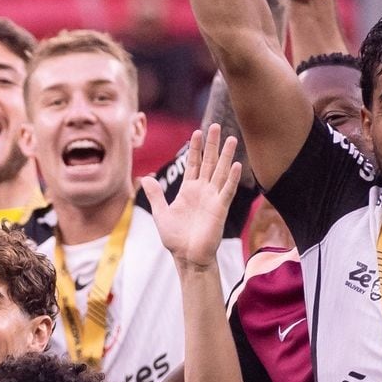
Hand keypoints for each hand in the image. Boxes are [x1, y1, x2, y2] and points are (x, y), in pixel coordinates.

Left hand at [140, 125, 240, 269]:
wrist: (186, 256)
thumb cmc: (175, 237)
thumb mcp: (161, 212)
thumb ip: (155, 194)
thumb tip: (144, 178)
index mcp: (189, 190)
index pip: (194, 164)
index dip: (196, 148)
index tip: (197, 132)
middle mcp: (203, 191)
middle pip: (210, 163)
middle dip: (212, 145)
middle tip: (215, 126)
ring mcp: (213, 198)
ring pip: (221, 172)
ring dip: (226, 156)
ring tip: (232, 138)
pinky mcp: (220, 208)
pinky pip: (227, 190)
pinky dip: (232, 178)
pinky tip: (237, 164)